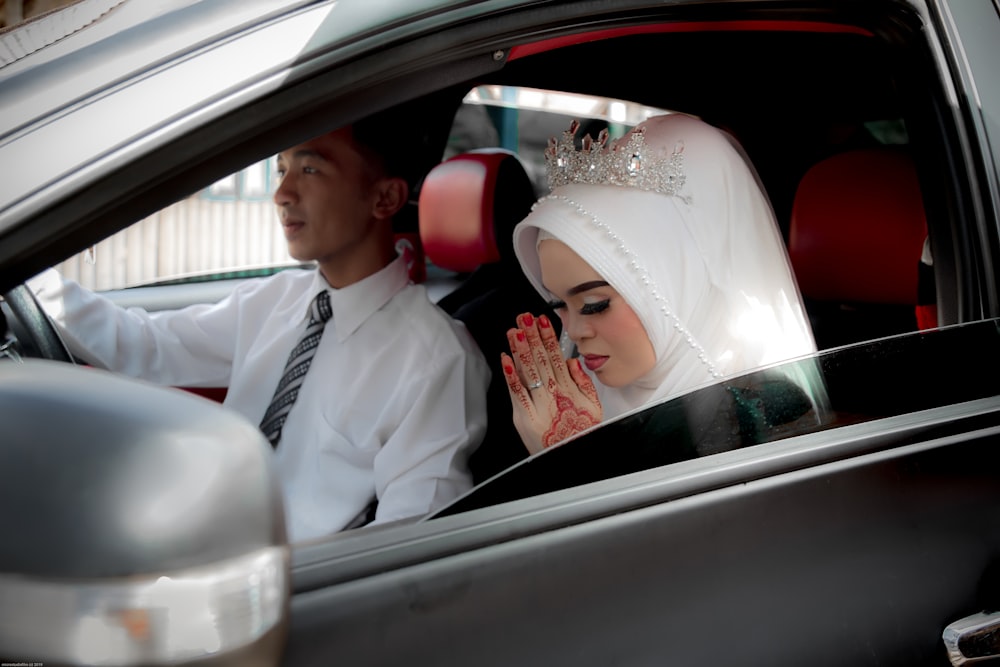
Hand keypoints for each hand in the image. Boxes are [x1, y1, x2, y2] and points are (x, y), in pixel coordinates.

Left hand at [501, 312, 602, 454]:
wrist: (572, 460)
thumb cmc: (581, 436)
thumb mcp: (593, 407)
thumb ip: (583, 383)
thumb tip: (572, 362)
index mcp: (570, 390)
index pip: (556, 356)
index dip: (548, 337)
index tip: (542, 320)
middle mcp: (554, 395)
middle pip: (541, 359)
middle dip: (532, 336)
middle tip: (524, 318)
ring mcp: (538, 406)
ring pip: (528, 371)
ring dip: (520, 348)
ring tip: (514, 330)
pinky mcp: (525, 418)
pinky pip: (517, 393)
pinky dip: (511, 375)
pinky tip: (506, 359)